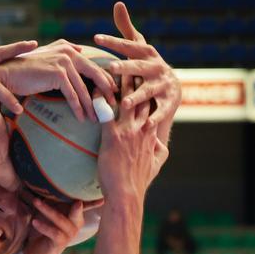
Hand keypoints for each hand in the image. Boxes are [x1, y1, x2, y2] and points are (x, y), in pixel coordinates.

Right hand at [0, 39, 117, 121]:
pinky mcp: (58, 75)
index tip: (111, 92)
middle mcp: (69, 53)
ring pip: (83, 88)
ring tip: (96, 117)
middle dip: (104, 92)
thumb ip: (63, 50)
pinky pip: (72, 95)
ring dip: (90, 105)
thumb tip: (80, 49)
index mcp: (68, 48)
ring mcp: (64, 63)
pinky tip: (82, 117)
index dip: (103, 79)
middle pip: (94, 75)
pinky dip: (78, 108)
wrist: (6, 73)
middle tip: (111, 106)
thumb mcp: (46, 55)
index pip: (91, 65)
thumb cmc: (24, 69)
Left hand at [17, 196, 102, 253]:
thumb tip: (45, 181)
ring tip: (36, 201)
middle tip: (76, 199)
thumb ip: (51, 199)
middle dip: (75, 203)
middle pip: (77, 210)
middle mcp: (75, 224)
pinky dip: (44, 227)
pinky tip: (35, 222)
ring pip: (61, 220)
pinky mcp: (59, 243)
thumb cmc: (43, 227)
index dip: (93, 200)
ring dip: (47, 210)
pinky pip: (54, 233)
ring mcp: (69, 234)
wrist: (36, 250)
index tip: (103, 197)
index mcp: (75, 215)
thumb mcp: (48, 212)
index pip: (85, 204)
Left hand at [94, 2, 180, 130]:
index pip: (129, 45)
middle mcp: (156, 67)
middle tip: (111, 67)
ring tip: (125, 103)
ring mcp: (163, 85)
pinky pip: (161, 111)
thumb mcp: (138, 49)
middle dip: (126, 67)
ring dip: (137, 96)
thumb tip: (118, 3)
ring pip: (148, 91)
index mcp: (147, 54)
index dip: (114, 41)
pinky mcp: (169, 102)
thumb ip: (126, 30)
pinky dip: (155, 118)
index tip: (96, 37)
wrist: (172, 89)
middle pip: (139, 67)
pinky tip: (147, 124)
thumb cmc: (147, 66)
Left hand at [97, 73, 157, 201]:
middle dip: (134, 76)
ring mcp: (128, 131)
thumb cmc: (137, 182)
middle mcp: (141, 128)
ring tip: (110, 66)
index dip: (146, 87)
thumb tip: (161, 145)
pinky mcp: (113, 137)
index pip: (151, 103)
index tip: (143, 72)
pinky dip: (99, 101)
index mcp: (150, 132)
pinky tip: (92, 89)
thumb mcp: (157, 165)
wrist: (127, 194)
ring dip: (117, 82)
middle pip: (140, 96)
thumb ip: (159, 151)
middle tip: (127, 59)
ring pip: (124, 100)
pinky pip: (105, 113)